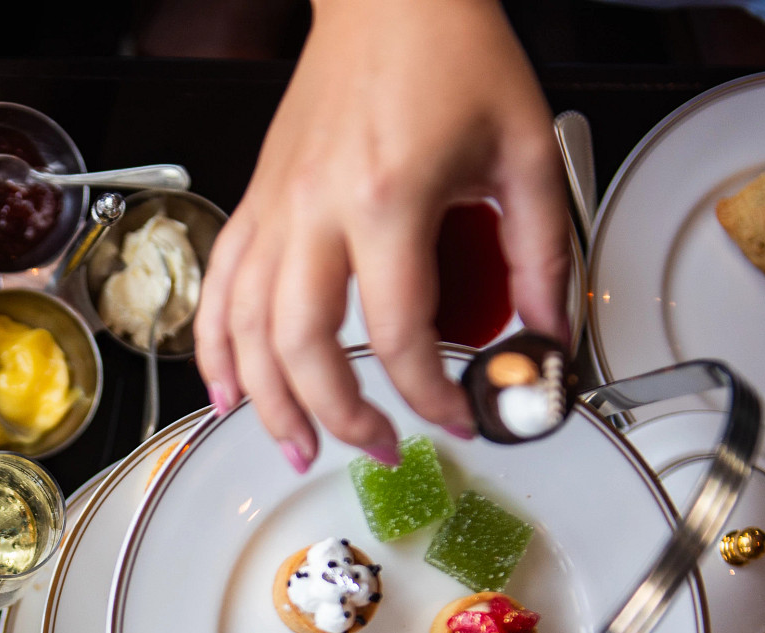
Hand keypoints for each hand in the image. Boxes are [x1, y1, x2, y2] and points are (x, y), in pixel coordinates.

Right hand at [195, 0, 568, 471]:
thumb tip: (550, 334)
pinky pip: (217, 287)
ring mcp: (277, 208)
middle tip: (377, 448)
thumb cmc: (451, 52)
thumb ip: (542, 254)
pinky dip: (214, 348)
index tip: (459, 416)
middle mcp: (318, 210)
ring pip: (246, 330)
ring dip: (267, 402)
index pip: (401, 334)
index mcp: (389, 200)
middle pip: (304, 348)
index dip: (431, 395)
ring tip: (296, 445)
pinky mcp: (257, 201)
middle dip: (339, 418)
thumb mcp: (524, 151)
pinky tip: (226, 390)